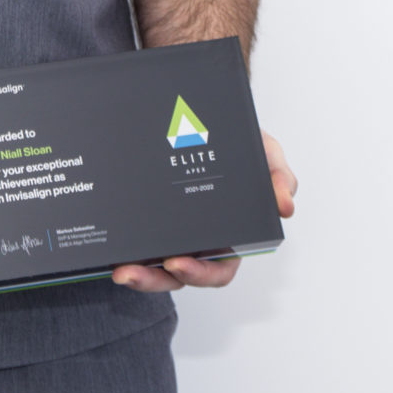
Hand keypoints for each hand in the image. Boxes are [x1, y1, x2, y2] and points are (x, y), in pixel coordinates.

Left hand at [112, 130, 295, 292]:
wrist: (209, 114)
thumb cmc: (243, 143)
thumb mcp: (267, 153)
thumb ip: (279, 176)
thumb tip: (285, 205)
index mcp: (229, 236)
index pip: (216, 269)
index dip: (198, 272)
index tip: (176, 262)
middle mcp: (199, 240)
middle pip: (177, 274)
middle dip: (154, 278)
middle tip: (130, 273)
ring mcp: (171, 230)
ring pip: (153, 265)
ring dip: (135, 272)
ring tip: (117, 268)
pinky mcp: (148, 216)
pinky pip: (135, 239)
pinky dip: (123, 245)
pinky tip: (107, 244)